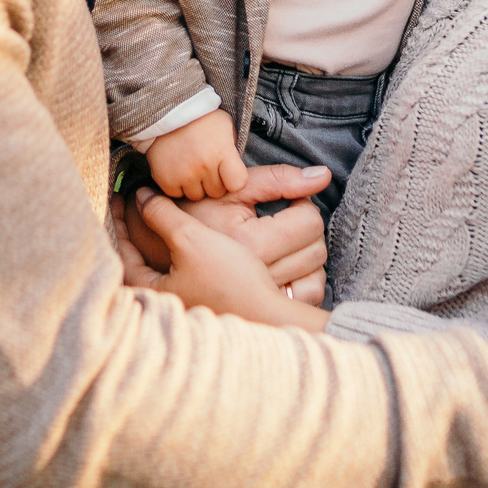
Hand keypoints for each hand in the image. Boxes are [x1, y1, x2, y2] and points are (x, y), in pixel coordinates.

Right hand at [145, 111, 248, 199]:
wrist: (168, 111)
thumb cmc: (201, 119)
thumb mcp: (225, 127)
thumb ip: (232, 151)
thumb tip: (235, 173)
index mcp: (222, 152)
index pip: (238, 184)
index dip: (234, 180)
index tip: (228, 172)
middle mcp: (204, 165)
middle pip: (216, 192)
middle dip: (213, 182)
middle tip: (205, 165)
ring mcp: (184, 173)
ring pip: (196, 196)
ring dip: (194, 185)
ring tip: (191, 167)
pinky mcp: (166, 179)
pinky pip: (176, 194)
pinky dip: (177, 186)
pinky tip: (177, 170)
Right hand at [188, 164, 329, 306]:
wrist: (162, 250)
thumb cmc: (198, 212)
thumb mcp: (234, 188)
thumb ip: (279, 179)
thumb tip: (324, 176)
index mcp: (251, 243)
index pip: (309, 222)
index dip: (303, 205)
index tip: (287, 203)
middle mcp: (257, 276)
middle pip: (316, 250)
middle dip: (306, 229)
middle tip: (286, 220)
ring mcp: (260, 298)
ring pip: (316, 276)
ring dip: (308, 255)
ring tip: (286, 242)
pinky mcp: (263, 311)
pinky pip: (305, 298)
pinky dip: (305, 281)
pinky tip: (288, 264)